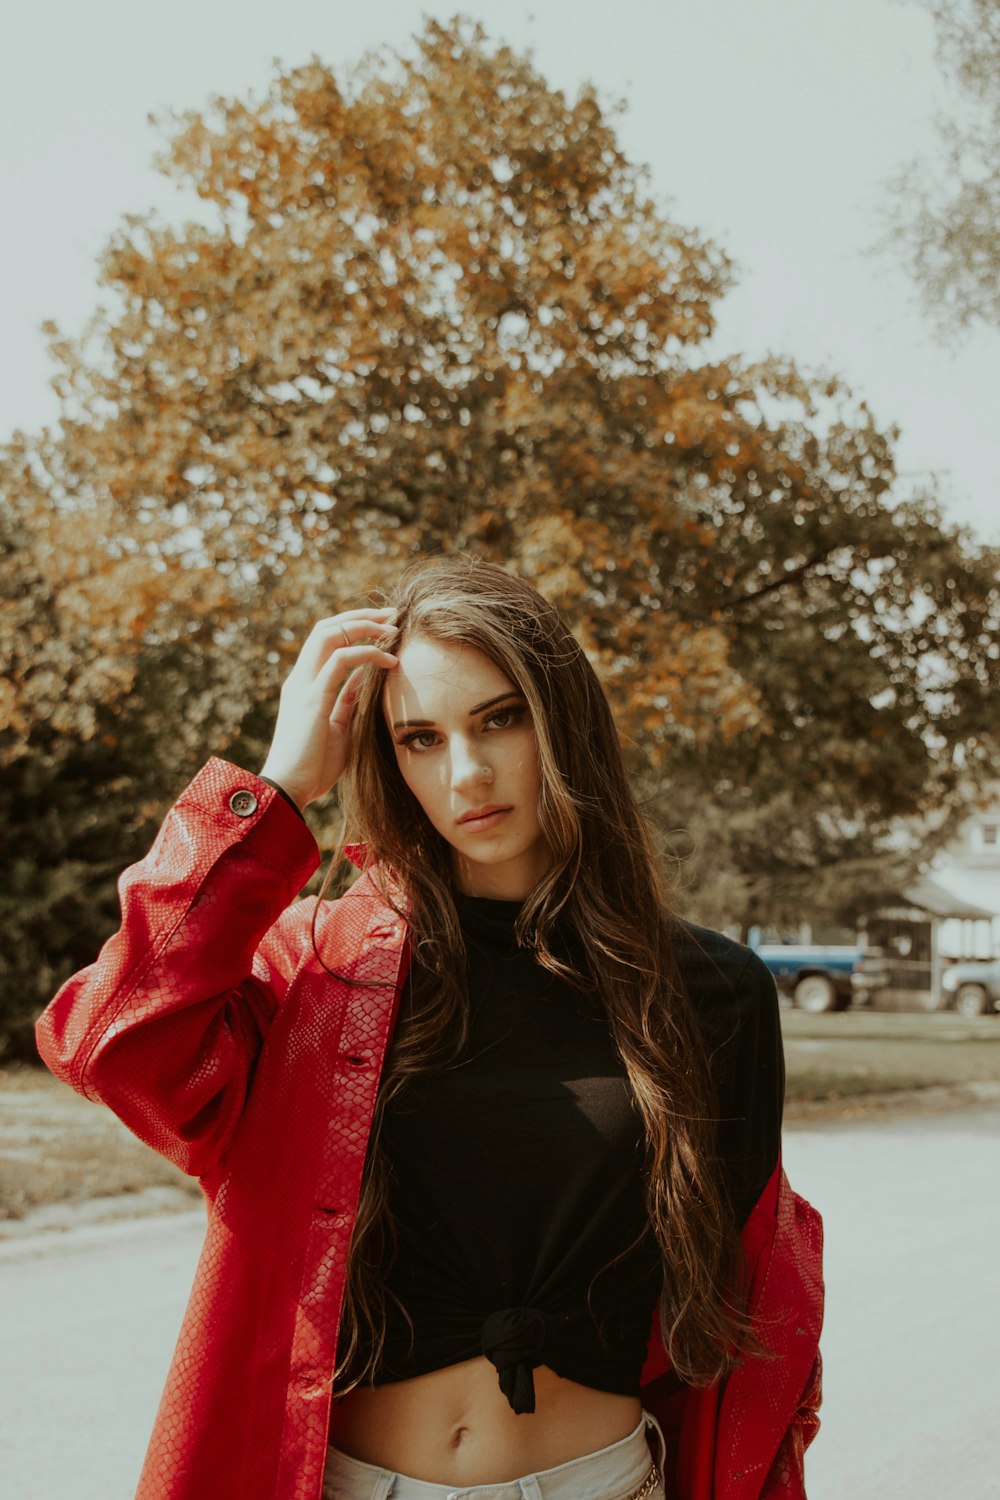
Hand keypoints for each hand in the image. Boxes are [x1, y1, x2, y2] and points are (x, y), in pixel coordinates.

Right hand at [259, 608, 397, 810]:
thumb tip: (366, 680)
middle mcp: (300, 679)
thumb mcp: (338, 728)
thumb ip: (348, 702)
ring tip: (393, 628)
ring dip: (364, 625)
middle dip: (361, 616)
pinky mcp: (312, 698)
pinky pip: (340, 661)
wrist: (289, 790)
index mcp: (305, 685)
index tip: (386, 625)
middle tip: (393, 614)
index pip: (327, 640)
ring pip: (329, 634)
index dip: (354, 627)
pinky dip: (367, 653)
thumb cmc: (314, 766)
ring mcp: (303, 686)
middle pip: (326, 628)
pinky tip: (391, 660)